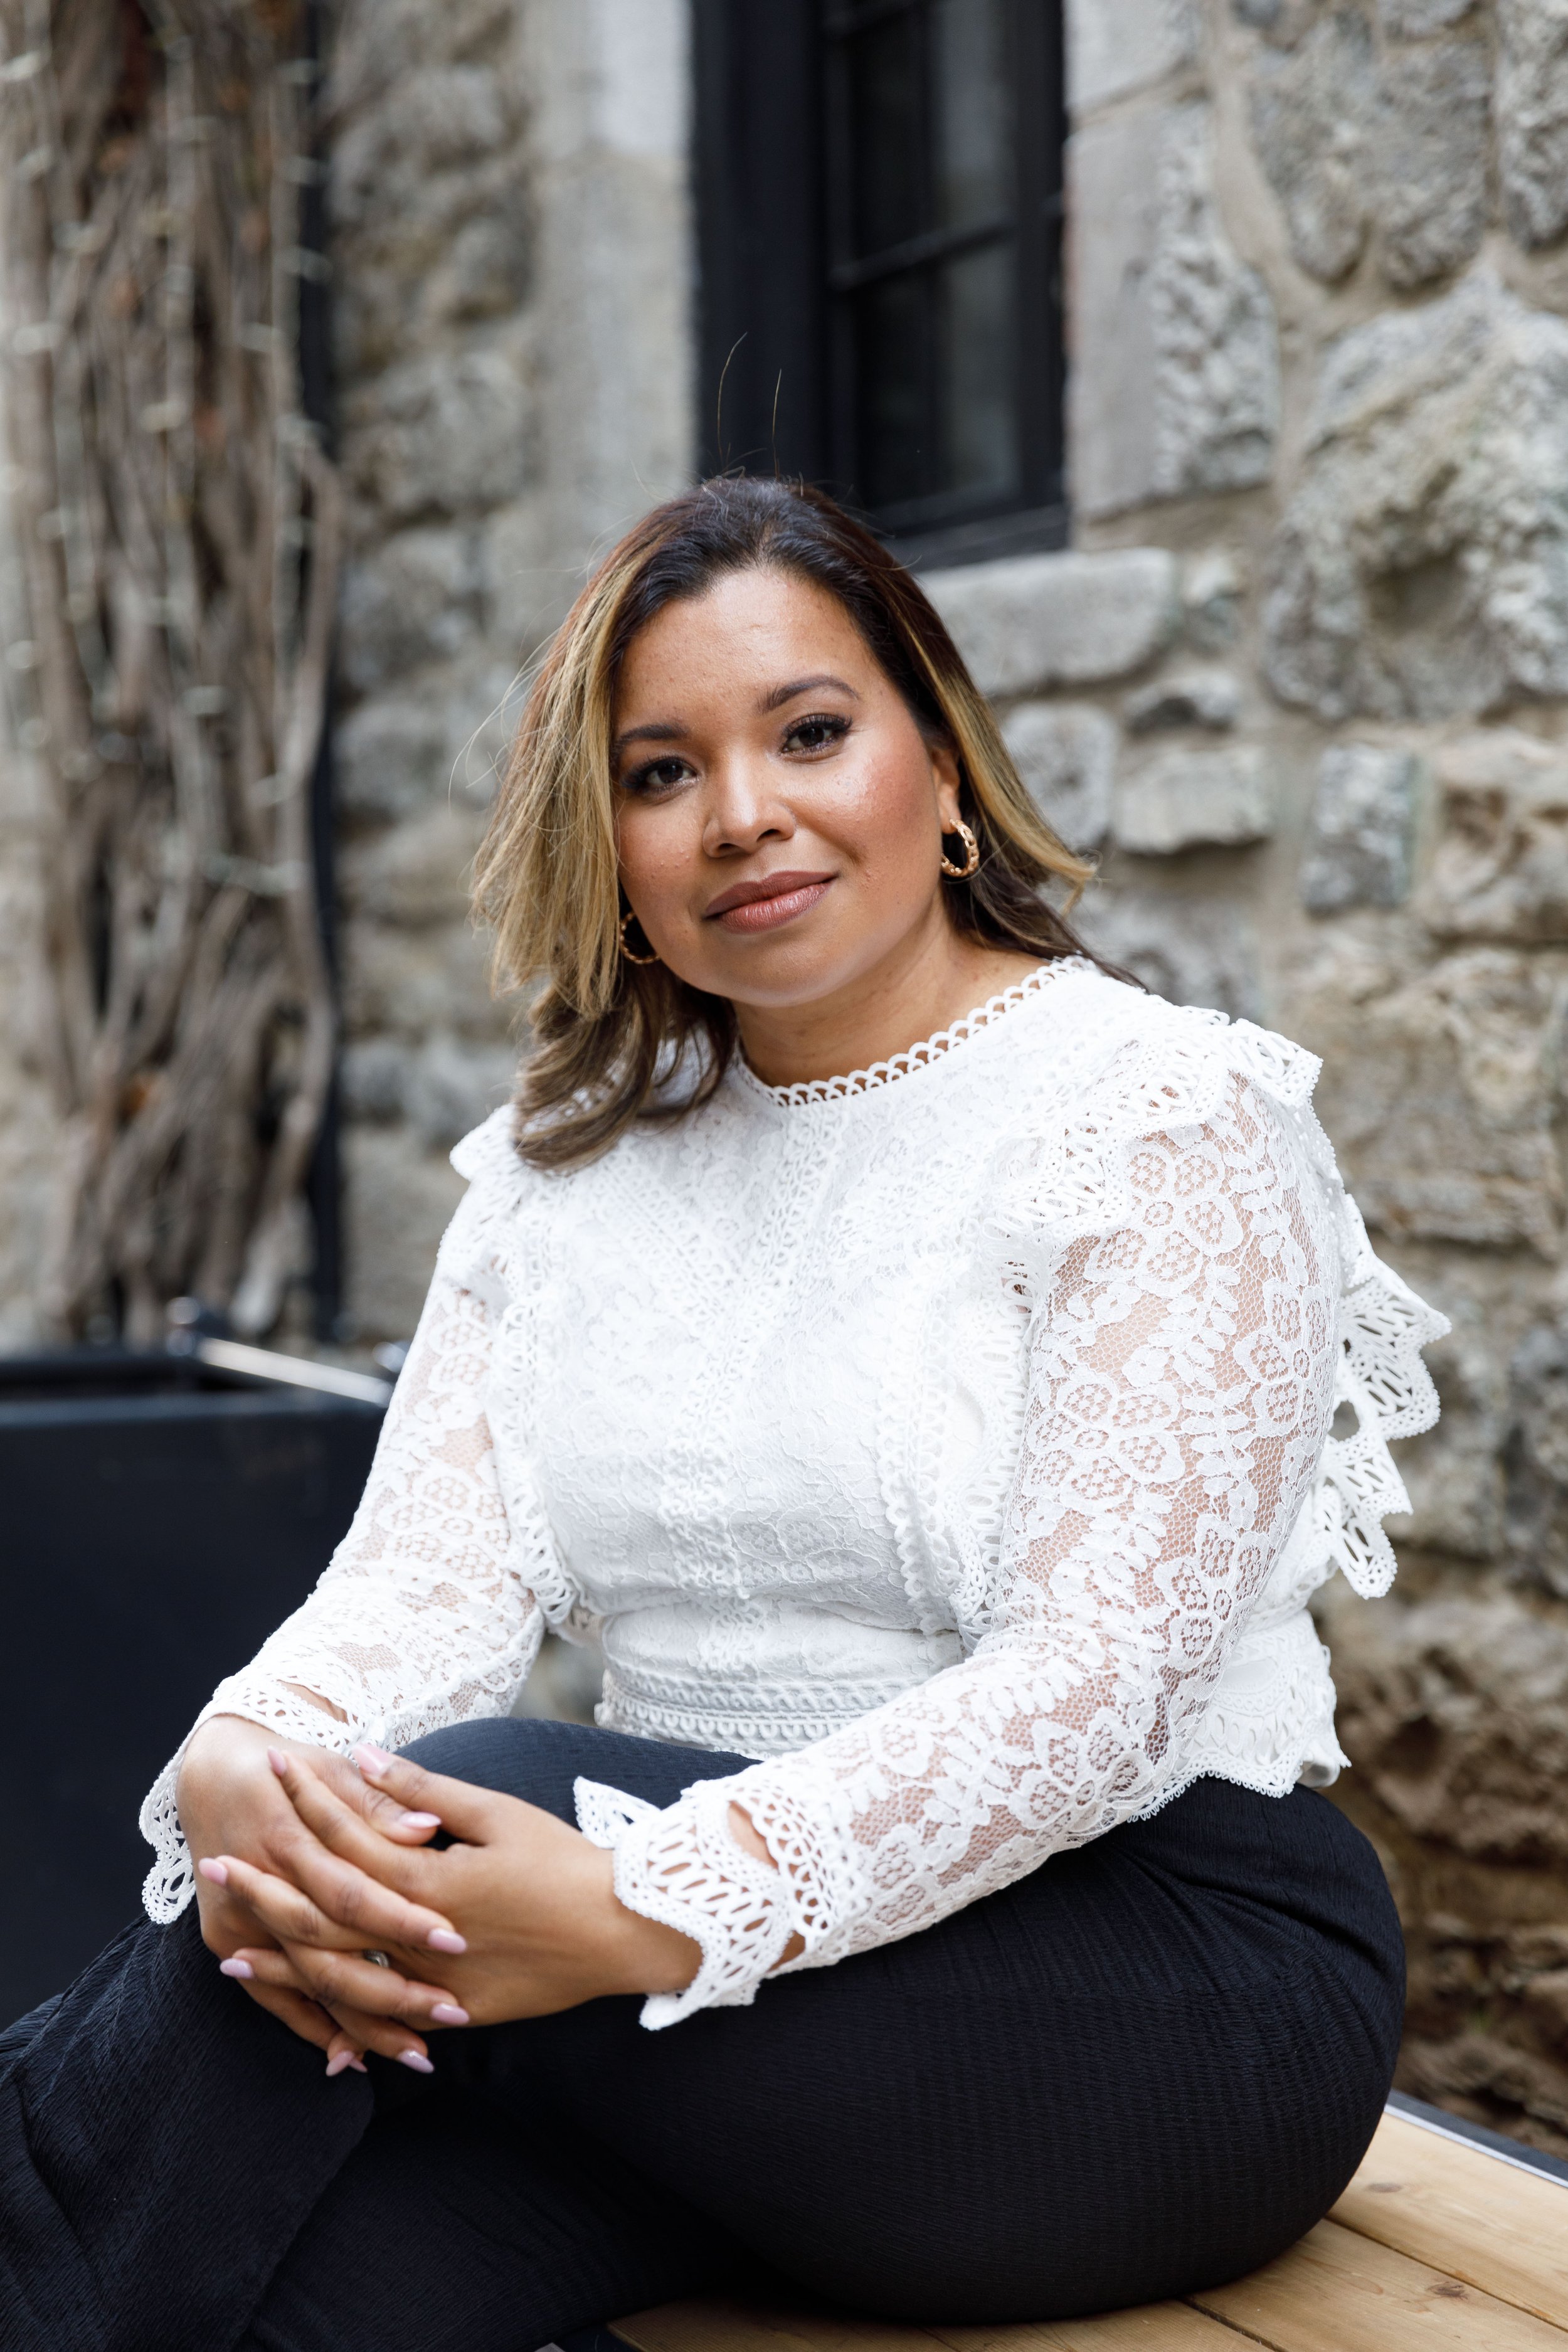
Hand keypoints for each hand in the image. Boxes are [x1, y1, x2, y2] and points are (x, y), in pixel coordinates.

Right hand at [177, 1715, 452, 2071]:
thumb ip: (378, 1802)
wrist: (212, 1773)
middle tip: (452, 2013)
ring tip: (419, 2053)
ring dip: (361, 2024)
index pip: (350, 1891)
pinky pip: (272, 1998)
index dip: (401, 1919)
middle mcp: (256, 1887)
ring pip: (305, 1986)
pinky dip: (314, 2028)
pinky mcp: (227, 1941)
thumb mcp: (332, 1767)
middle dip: (391, 1989)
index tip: (455, 1940)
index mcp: (286, 1839)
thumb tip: (428, 1827)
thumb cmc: (288, 1766)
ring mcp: (235, 1921)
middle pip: (327, 1954)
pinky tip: (356, 2058)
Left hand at [214, 1743, 702, 2034]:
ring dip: (283, 1961)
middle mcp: (423, 1939)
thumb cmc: (564, 1861)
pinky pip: (385, 2021)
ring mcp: (436, 1985)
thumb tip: (363, 1756)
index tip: (273, 1771)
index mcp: (432, 1880)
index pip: (349, 1839)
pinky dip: (340, 2017)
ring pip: (342, 1977)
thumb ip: (422, 1792)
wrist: (625, 1931)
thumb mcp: (496, 1813)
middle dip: (266, 1887)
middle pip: (325, 1914)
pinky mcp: (456, 2016)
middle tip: (215, 1863)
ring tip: (233, 1949)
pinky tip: (309, 2016)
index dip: (307, 1801)